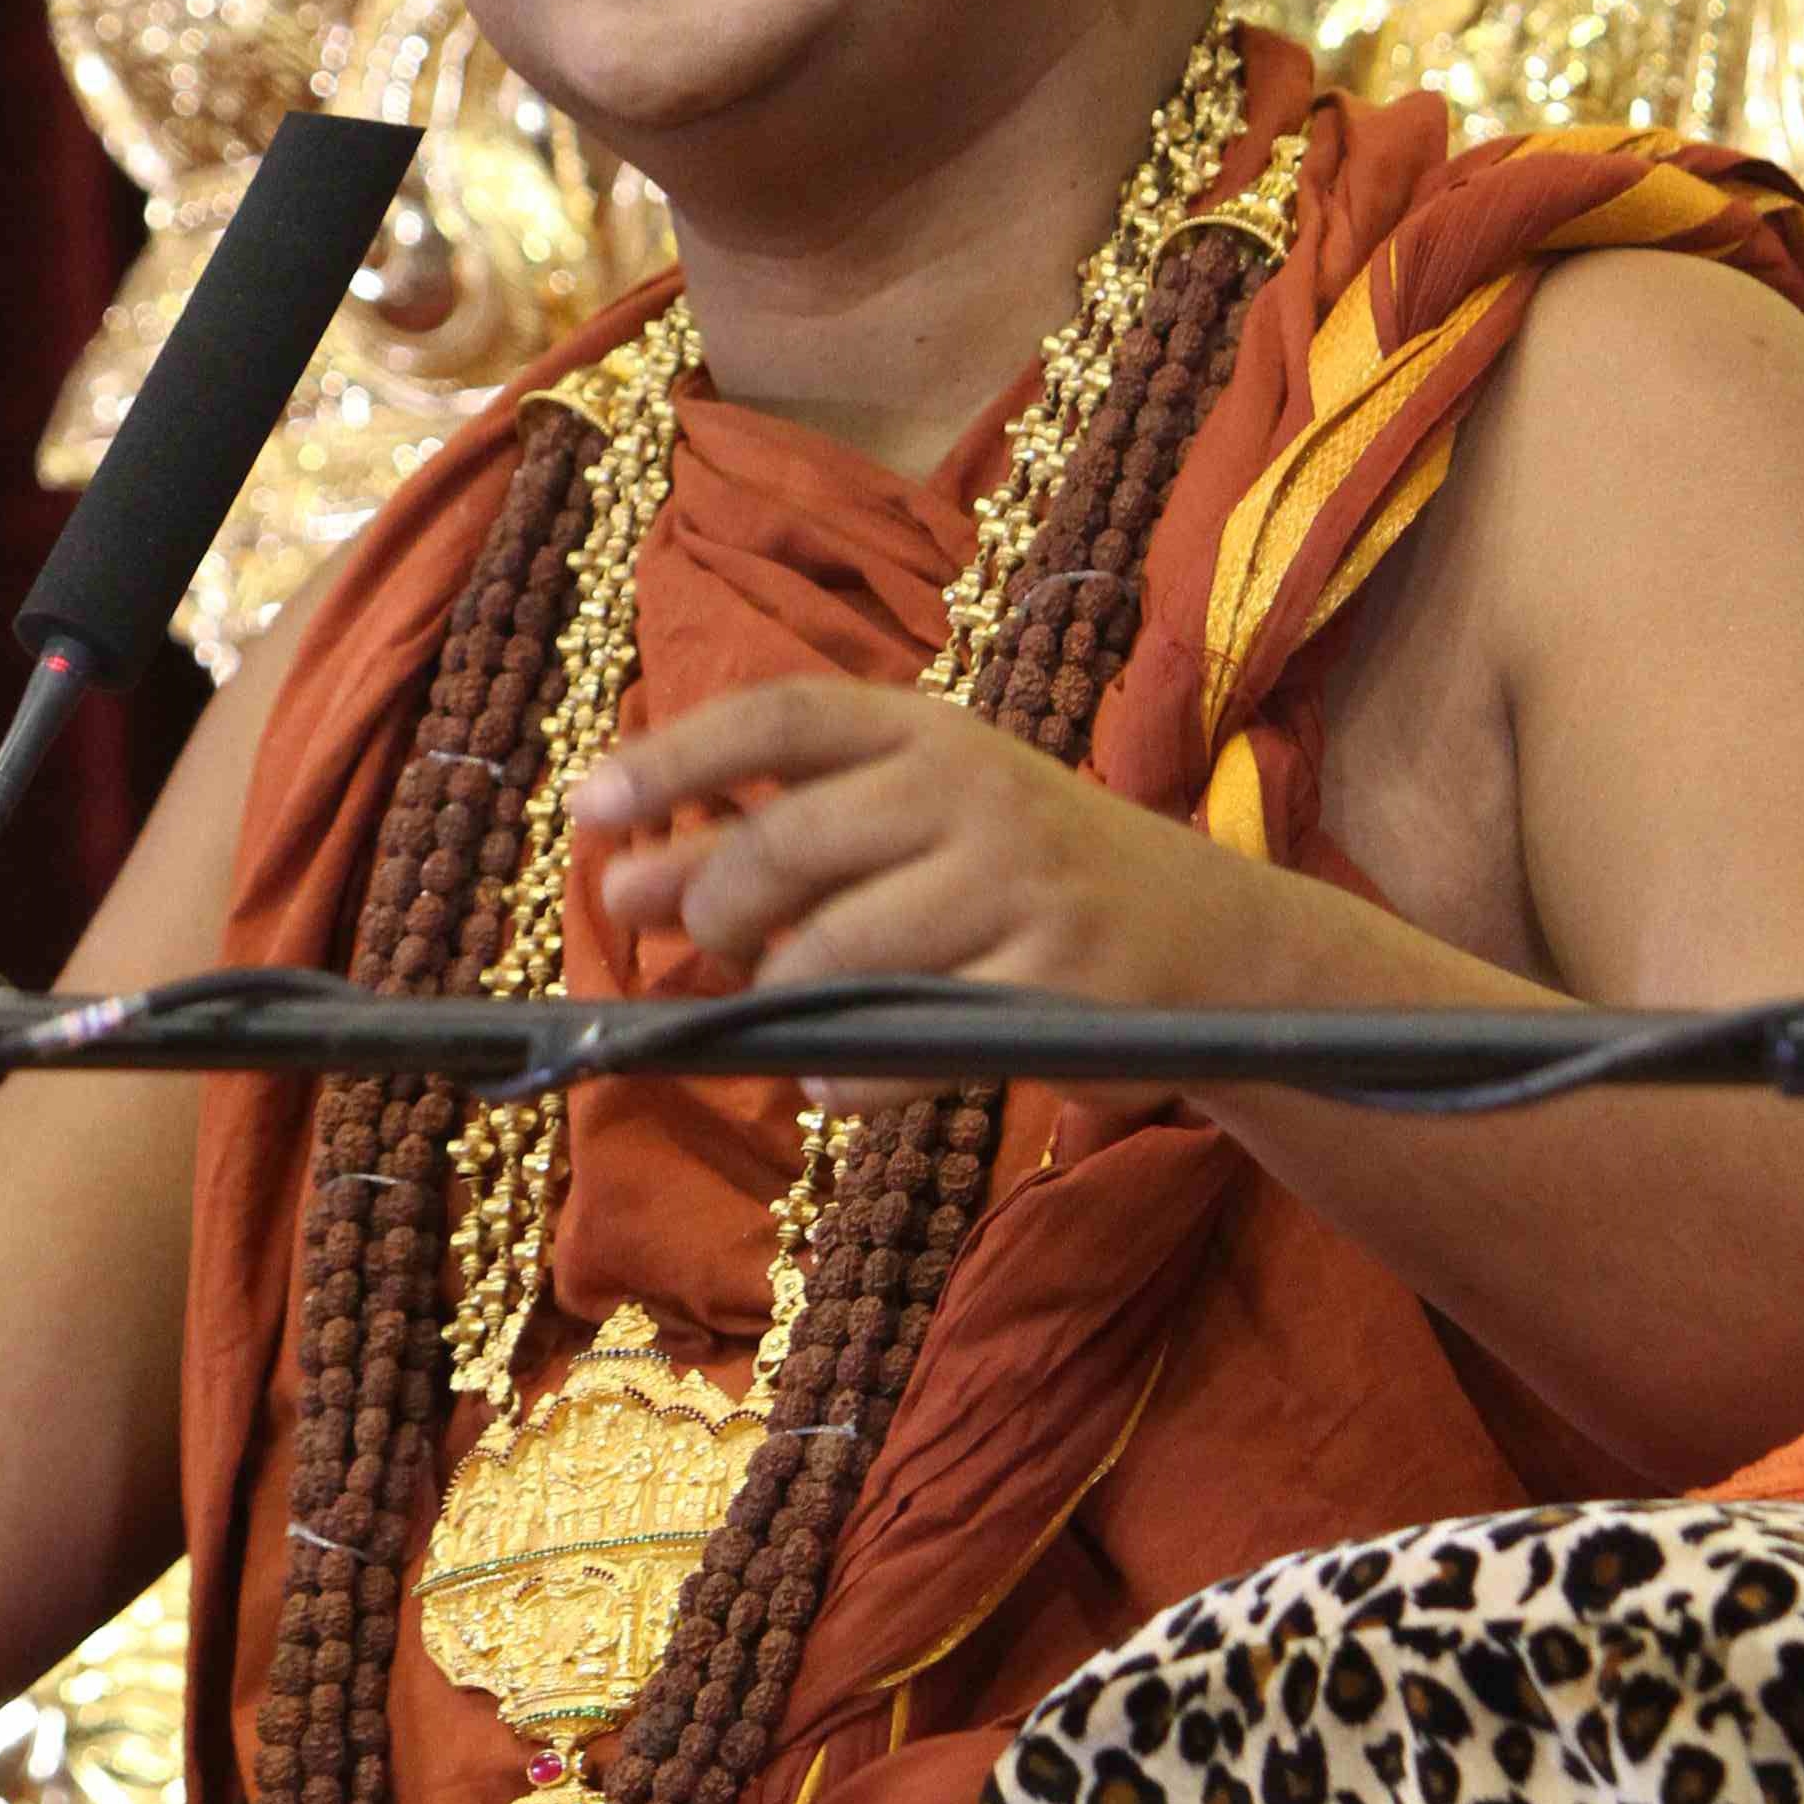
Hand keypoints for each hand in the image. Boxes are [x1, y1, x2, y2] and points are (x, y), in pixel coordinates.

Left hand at [575, 677, 1275, 1055]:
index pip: (782, 718)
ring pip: (839, 952)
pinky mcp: (1056, 986)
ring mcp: (1021, 888)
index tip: (589, 809)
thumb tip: (635, 875)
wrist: (1214, 938)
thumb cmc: (1030, 871)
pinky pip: (909, 1044)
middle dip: (710, 899)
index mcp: (931, 733)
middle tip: (682, 936)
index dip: (676, 758)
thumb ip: (801, 830)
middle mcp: (975, 792)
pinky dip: (846, 1079)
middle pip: (789, 842)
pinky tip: (826, 1085)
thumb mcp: (932, 811)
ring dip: (777, 999)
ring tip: (771, 1014)